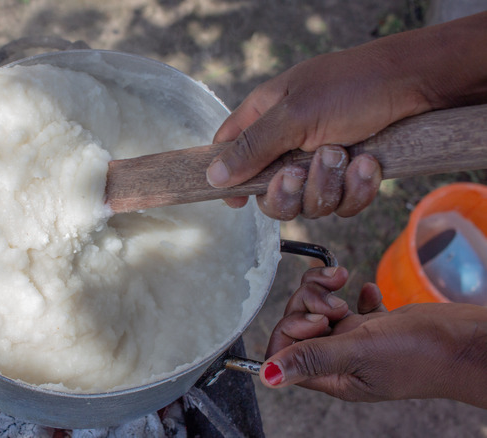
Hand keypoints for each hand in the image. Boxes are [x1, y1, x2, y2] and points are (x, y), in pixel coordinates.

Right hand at [206, 11, 486, 219]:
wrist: (416, 86)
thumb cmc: (351, 87)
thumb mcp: (294, 115)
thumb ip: (252, 148)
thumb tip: (213, 176)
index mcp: (265, 119)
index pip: (230, 152)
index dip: (228, 178)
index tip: (236, 202)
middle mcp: (289, 144)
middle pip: (269, 195)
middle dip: (288, 192)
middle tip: (298, 172)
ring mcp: (320, 165)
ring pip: (309, 205)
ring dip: (327, 185)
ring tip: (345, 153)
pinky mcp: (350, 179)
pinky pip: (343, 205)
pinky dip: (356, 190)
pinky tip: (368, 164)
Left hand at [260, 266, 486, 408]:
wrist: (468, 343)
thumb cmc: (421, 354)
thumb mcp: (358, 353)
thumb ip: (312, 358)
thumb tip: (269, 377)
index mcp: (333, 376)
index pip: (285, 350)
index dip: (293, 328)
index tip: (317, 320)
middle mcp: (341, 360)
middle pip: (300, 324)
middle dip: (309, 303)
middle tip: (334, 302)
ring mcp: (359, 342)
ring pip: (320, 310)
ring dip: (325, 292)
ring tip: (343, 285)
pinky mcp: (377, 326)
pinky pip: (350, 304)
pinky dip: (351, 293)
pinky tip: (364, 291)